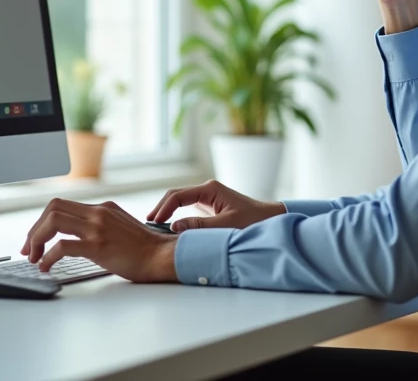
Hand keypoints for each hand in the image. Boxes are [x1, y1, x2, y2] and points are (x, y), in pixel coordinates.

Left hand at [21, 198, 177, 280]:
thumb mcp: (121, 227)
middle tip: (29, 250)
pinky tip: (46, 267)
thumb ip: (102, 225)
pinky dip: (48, 257)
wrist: (161, 257)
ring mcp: (97, 228)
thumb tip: (79, 237)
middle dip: (34, 229)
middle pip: (52, 208)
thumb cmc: (144, 249)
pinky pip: (62, 246)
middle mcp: (98, 213)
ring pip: (53, 222)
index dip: (42, 221)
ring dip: (36, 240)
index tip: (36, 240)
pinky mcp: (98, 246)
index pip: (62, 205)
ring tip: (34, 258)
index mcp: (103, 208)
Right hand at [147, 180, 286, 232]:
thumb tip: (174, 228)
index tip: (154, 222)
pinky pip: (187, 208)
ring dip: (167, 212)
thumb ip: (200, 227)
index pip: (178, 195)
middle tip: (148, 224)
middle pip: (175, 196)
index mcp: (210, 189)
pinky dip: (176, 216)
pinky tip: (169, 227)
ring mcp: (207, 197)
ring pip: (180, 201)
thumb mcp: (226, 225)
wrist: (270, 220)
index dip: (164, 208)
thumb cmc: (253, 221)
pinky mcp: (209, 207)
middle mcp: (207, 190)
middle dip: (161, 208)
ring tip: (154, 226)